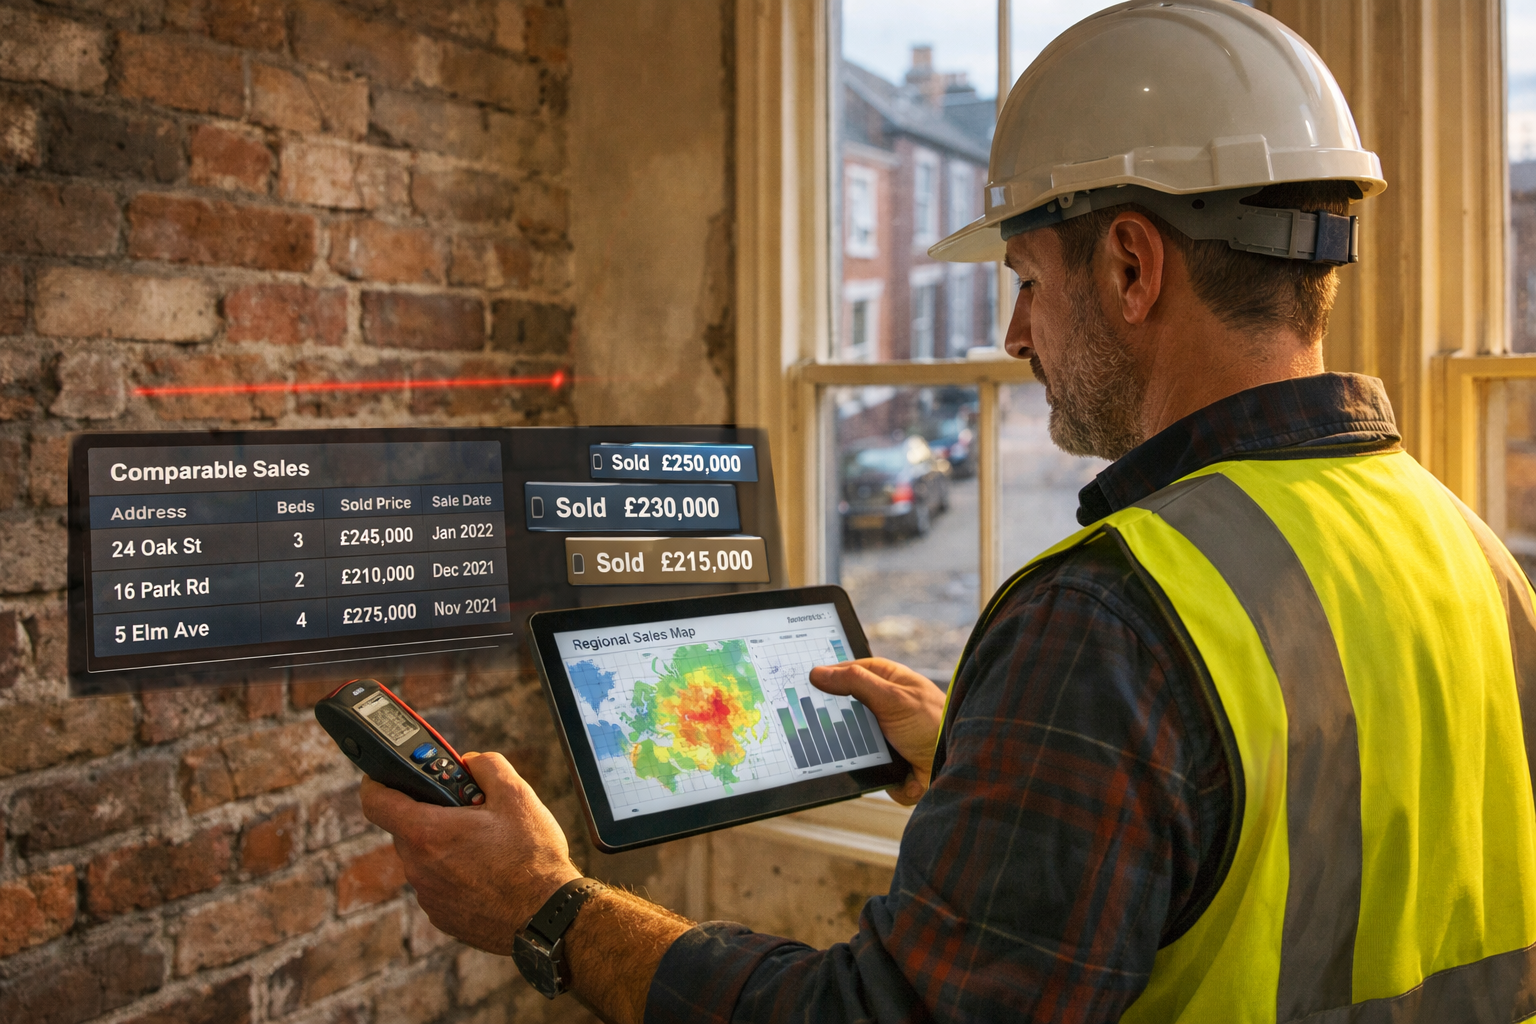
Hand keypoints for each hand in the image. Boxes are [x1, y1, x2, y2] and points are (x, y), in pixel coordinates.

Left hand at [359, 751, 581, 953]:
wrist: (548, 916)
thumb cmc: (532, 857)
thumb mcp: (516, 794)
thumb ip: (487, 765)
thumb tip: (470, 762)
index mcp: (427, 833)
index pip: (376, 802)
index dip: (376, 782)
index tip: (384, 776)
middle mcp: (419, 867)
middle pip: (408, 828)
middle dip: (432, 814)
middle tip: (468, 810)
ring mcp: (428, 895)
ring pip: (425, 857)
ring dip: (445, 846)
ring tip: (486, 845)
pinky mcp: (442, 916)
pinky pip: (438, 883)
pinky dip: (455, 873)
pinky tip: (489, 872)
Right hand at [808, 658, 945, 804]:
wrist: (955, 767)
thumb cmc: (935, 724)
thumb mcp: (893, 698)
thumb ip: (856, 683)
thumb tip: (818, 673)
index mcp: (883, 680)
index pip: (843, 671)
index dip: (824, 677)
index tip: (800, 684)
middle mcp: (879, 704)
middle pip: (839, 707)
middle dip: (834, 718)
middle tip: (820, 719)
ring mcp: (878, 733)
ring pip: (844, 737)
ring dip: (849, 746)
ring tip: (856, 747)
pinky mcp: (878, 760)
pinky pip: (856, 764)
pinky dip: (865, 769)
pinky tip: (874, 767)